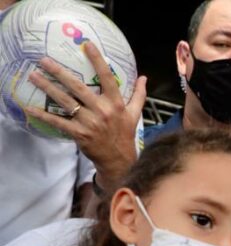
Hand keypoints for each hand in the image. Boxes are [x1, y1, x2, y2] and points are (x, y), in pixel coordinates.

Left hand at [24, 40, 145, 189]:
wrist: (119, 159)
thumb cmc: (125, 134)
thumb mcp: (134, 114)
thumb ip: (139, 95)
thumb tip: (144, 78)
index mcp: (116, 103)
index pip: (107, 78)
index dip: (97, 60)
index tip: (87, 45)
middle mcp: (102, 111)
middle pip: (79, 87)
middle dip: (60, 73)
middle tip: (44, 60)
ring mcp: (90, 122)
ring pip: (66, 101)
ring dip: (48, 88)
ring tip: (34, 76)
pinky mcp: (79, 133)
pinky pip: (58, 122)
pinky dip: (44, 115)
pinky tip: (30, 108)